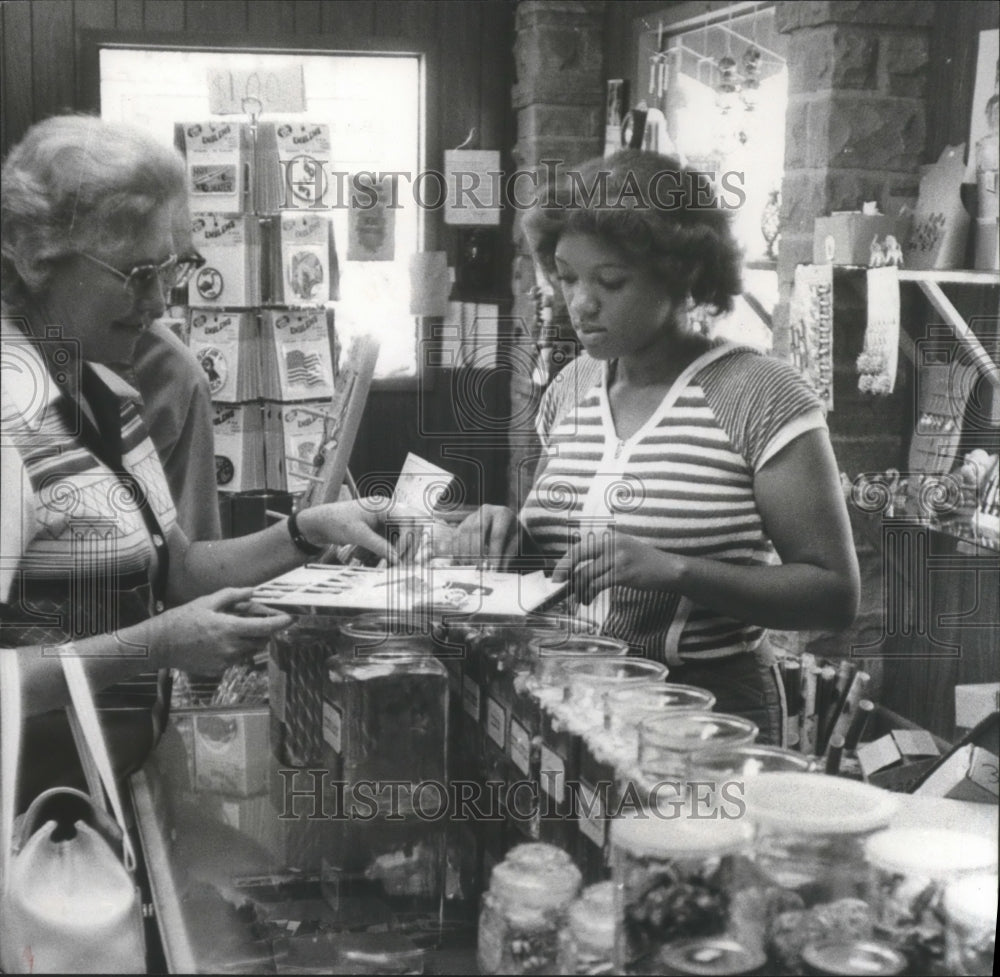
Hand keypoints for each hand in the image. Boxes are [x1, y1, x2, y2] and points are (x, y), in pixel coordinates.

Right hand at [147, 588, 291, 673]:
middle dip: (263, 630)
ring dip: (248, 640)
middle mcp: (231, 648)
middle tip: (254, 618)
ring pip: (249, 651)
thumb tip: (252, 591)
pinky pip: (235, 659)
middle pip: (261, 640)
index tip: (291, 618)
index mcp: (230, 629)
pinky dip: (235, 649)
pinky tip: (218, 641)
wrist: (160, 645)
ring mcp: (225, 662)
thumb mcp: (207, 602)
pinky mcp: (218, 670)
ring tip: (231, 628)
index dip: (281, 623)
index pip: (265, 627)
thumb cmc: (182, 620)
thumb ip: (233, 596)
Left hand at [297, 497, 403, 564]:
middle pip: (414, 525)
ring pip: (408, 532)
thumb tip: (396, 559)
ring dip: (407, 548)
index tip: (398, 556)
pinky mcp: (384, 528)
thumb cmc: (337, 522)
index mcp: (384, 505)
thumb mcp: (358, 535)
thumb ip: (379, 546)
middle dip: (412, 544)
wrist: (322, 522)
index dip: (407, 538)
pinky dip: (397, 549)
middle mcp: (390, 510)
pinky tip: (392, 560)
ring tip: (399, 564)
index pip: (408, 520)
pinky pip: (398, 538)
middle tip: (403, 563)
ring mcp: (388, 519)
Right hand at [451, 505, 517, 569]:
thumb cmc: (512, 535)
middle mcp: (486, 511)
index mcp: (503, 514)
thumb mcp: (516, 542)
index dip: (495, 551)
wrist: (505, 524)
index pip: (497, 534)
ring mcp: (473, 515)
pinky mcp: (463, 522)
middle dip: (476, 549)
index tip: (494, 566)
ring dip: (464, 550)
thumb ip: (508, 554)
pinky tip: (458, 561)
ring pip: (464, 531)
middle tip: (478, 566)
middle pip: (477, 529)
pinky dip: (455, 549)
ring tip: (468, 565)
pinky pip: (456, 535)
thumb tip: (499, 569)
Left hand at [552, 531, 676, 604]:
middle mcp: (610, 543)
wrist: (667, 568)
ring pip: (586, 574)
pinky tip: (588, 599)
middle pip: (577, 556)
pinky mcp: (622, 573)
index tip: (557, 575)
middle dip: (564, 572)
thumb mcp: (620, 547)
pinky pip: (597, 584)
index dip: (564, 561)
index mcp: (608, 535)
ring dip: (579, 589)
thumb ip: (600, 551)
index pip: (578, 547)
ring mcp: (616, 557)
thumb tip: (573, 567)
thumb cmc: (642, 561)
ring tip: (581, 597)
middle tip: (559, 585)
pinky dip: (588, 594)